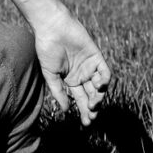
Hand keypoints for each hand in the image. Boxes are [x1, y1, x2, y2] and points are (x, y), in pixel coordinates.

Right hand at [31, 6, 111, 125]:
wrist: (52, 28)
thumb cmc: (46, 49)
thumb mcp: (50, 74)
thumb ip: (58, 92)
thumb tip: (65, 110)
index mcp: (70, 80)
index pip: (80, 100)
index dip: (83, 112)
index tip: (85, 124)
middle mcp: (82, 75)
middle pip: (91, 96)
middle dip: (92, 109)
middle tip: (91, 119)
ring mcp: (90, 67)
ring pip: (99, 87)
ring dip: (98, 97)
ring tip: (93, 105)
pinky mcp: (97, 57)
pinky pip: (105, 72)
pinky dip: (104, 81)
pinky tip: (99, 88)